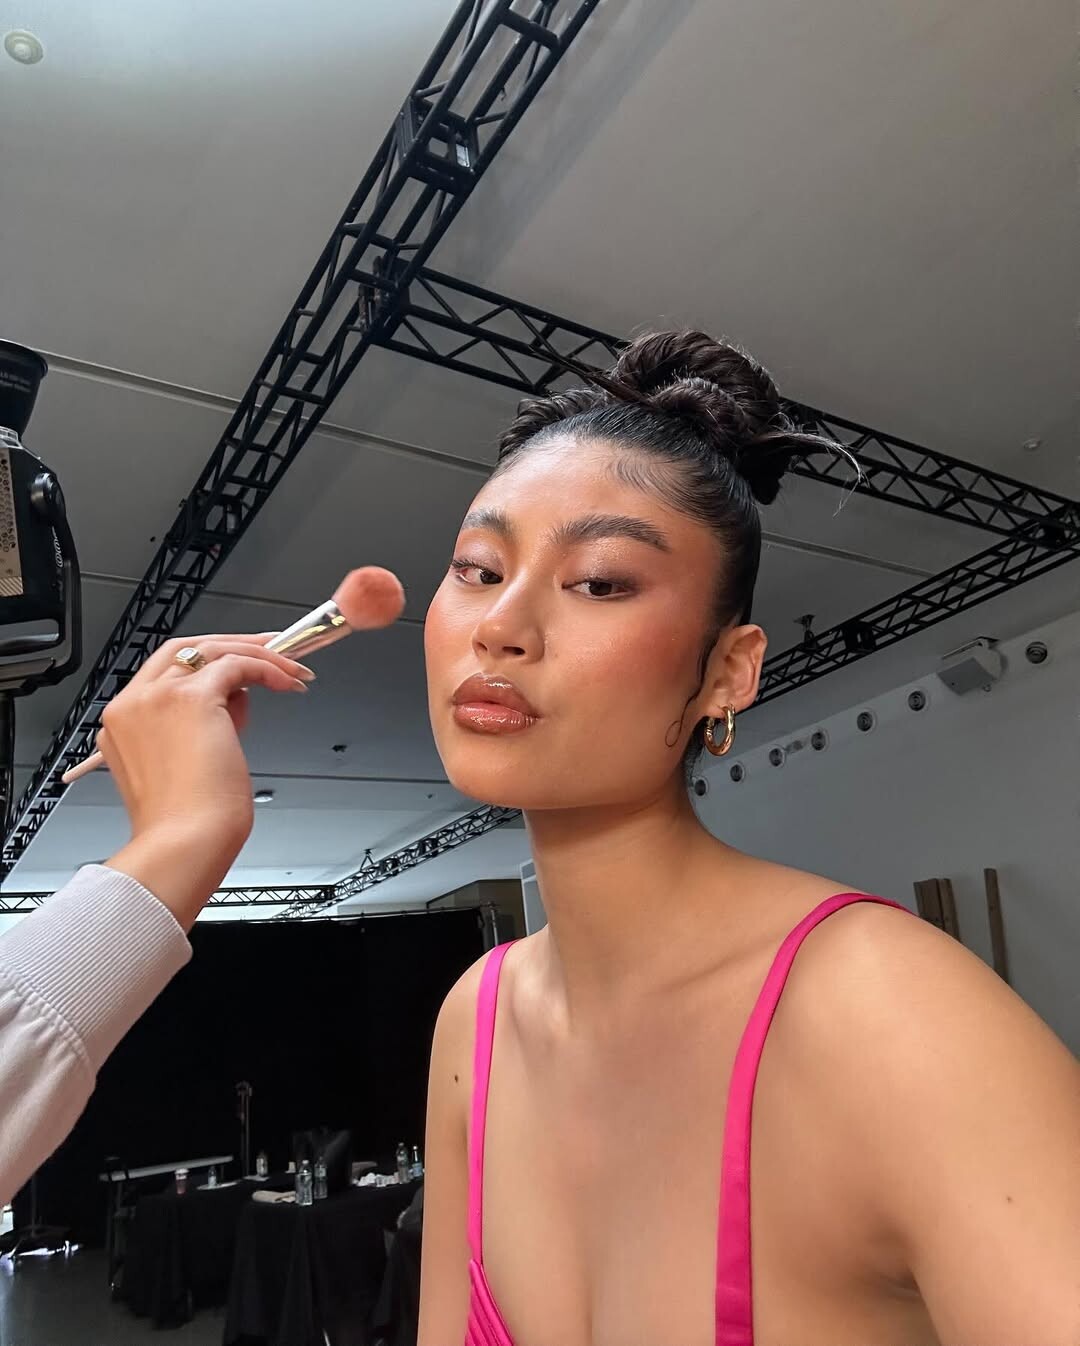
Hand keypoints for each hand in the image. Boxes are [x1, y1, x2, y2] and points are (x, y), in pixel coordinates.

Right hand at [98, 634, 314, 926]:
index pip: (164, 672)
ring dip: (258, 655)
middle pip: (183, 649)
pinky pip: (237, 665)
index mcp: (122, 721)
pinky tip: (288, 682)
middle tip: (269, 648)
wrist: (184, 844)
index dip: (205, 662)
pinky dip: (268, 669)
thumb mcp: (185, 765)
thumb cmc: (185, 822)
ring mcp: (158, 697)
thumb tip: (237, 698)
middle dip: (231, 645)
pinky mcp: (193, 699)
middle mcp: (133, 703)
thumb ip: (200, 726)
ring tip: (290, 670)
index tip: (237, 661)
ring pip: (212, 650)